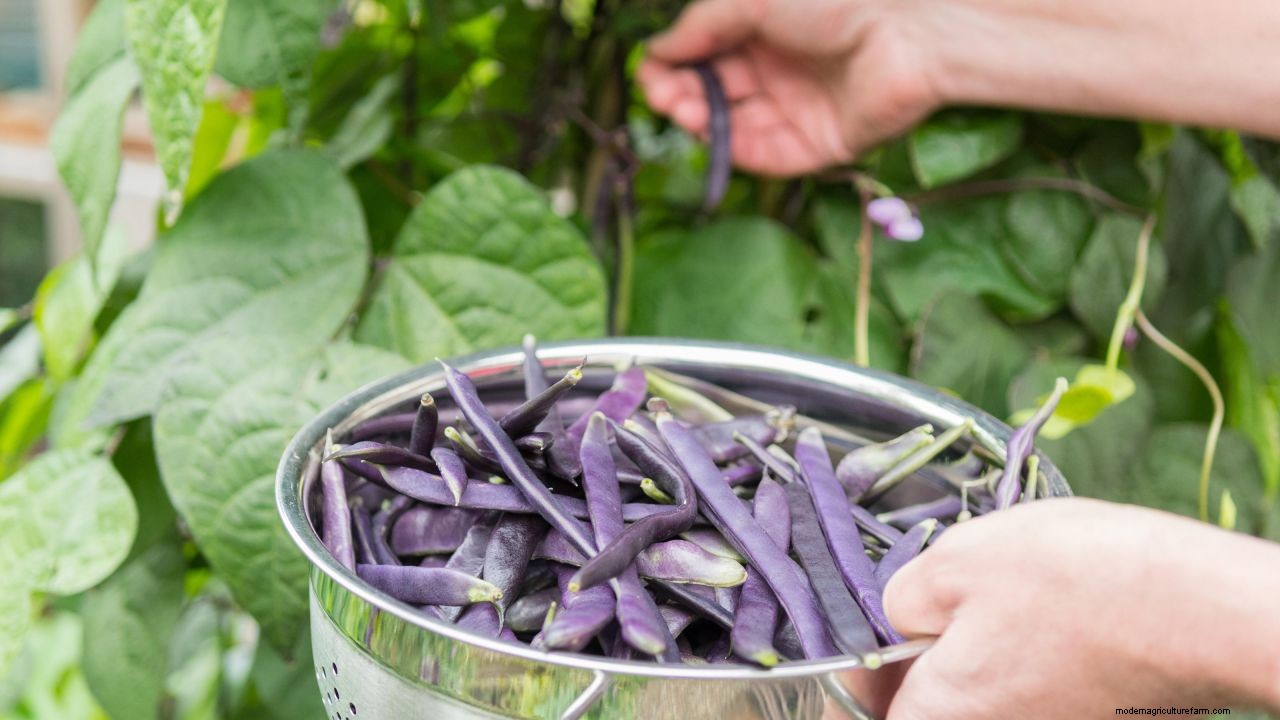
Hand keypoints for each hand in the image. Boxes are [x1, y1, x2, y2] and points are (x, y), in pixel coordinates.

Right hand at [637, 0, 942, 175]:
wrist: (911, 31)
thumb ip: (701, 26)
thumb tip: (657, 51)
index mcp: (767, 28)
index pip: (707, 53)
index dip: (674, 65)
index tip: (651, 72)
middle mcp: (781, 69)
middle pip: (716, 92)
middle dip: (682, 94)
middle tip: (664, 97)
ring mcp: (799, 109)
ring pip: (736, 126)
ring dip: (702, 122)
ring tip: (685, 112)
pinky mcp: (818, 145)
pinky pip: (768, 156)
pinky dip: (735, 150)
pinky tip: (714, 135)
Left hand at [878, 498, 1279, 718]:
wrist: (1199, 608)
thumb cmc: (1074, 579)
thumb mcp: (954, 561)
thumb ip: (901, 599)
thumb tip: (898, 616)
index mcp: (940, 714)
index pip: (861, 711)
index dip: (853, 674)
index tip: (863, 640)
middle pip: (924, 708)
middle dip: (914, 662)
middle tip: (924, 608)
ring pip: (981, 701)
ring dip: (972, 658)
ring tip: (994, 600)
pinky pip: (1030, 697)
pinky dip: (1022, 664)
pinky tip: (1042, 617)